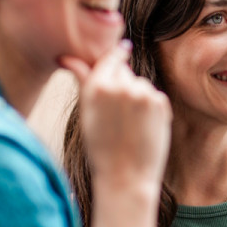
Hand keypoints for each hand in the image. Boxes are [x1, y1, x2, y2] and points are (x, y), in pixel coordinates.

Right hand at [60, 41, 171, 226]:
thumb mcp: (86, 114)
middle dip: (123, 84)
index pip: (109, 58)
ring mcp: (142, 93)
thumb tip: (67, 56)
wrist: (126, 177)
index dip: (115, 55)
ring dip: (138, 97)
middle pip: (125, 71)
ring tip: (130, 125)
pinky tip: (144, 128)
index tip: (123, 49)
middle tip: (118, 114)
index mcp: (96, 87)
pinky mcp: (159, 103)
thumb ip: (82, 81)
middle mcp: (119, 86)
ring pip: (141, 84)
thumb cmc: (101, 148)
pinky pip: (155, 96)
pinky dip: (152, 108)